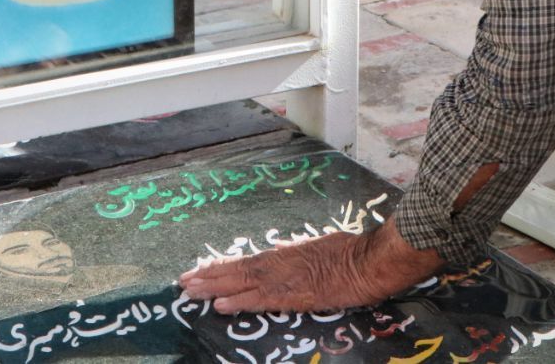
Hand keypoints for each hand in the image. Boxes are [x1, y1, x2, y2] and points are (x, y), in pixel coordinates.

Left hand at [178, 219, 442, 313]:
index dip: (224, 267)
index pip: (249, 262)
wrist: (372, 260)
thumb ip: (299, 254)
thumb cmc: (354, 253)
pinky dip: (238, 302)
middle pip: (239, 270)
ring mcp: (287, 279)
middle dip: (209, 276)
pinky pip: (261, 300)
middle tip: (182, 281)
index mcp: (288, 254)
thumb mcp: (321, 248)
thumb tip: (282, 252)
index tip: (202, 271)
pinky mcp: (296, 296)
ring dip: (214, 287)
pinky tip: (219, 306)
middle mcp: (282, 264)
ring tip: (189, 291)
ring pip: (242, 283)